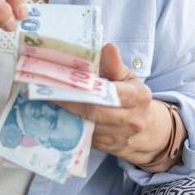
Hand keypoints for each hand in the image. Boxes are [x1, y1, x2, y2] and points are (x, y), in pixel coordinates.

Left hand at [56, 43, 170, 164]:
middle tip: (47, 90)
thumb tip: (108, 47)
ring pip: (86, 125)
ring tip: (46, 99)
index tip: (64, 81)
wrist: (147, 131)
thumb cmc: (133, 97)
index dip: (85, 89)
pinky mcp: (105, 147)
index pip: (110, 93)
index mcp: (138, 97)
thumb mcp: (128, 78)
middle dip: (69, 101)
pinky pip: (83, 135)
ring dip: (65, 113)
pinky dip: (68, 124)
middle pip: (94, 111)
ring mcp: (117, 136)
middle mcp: (131, 119)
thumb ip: (115, 65)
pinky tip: (54, 114)